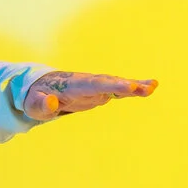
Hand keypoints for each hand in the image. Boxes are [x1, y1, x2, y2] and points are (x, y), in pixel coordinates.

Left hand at [21, 69, 157, 119]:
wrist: (40, 89)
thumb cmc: (35, 97)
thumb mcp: (34, 104)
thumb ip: (43, 104)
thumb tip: (52, 102)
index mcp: (72, 85)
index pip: (94, 85)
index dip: (112, 86)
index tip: (128, 87)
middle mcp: (87, 82)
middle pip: (109, 83)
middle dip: (126, 85)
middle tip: (145, 88)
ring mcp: (95, 86)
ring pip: (116, 85)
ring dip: (134, 86)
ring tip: (153, 86)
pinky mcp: (99, 92)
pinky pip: (118, 90)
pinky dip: (133, 89)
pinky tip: (150, 88)